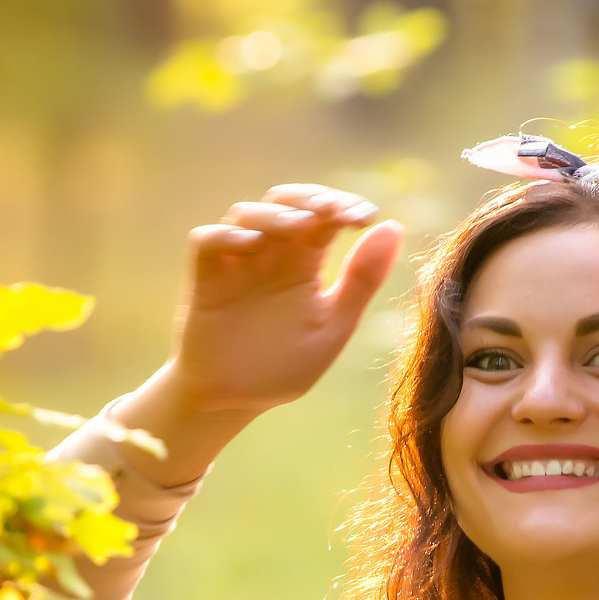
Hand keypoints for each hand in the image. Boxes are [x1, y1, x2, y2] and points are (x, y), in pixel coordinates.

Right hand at [165, 184, 402, 416]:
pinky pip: (206, 241)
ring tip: (300, 224)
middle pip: (285, 200)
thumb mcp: (333, 324)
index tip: (366, 217)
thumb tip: (393, 227)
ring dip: (275, 214)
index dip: (343, 205)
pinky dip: (226, 236)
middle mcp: (269, 253)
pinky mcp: (205, 278)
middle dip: (309, 197)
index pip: (324, 215)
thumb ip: (361, 279)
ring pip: (247, 215)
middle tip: (332, 210)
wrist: (236, 402)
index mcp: (303, 260)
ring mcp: (235, 262)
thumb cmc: (284, 365)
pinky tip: (252, 244)